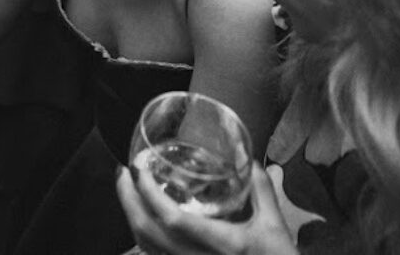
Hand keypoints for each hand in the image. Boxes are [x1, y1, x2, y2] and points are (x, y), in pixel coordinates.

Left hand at [116, 160, 296, 254]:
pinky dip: (142, 233)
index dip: (149, 193)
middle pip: (147, 232)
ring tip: (128, 188)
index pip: (173, 219)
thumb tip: (244, 154)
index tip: (139, 168)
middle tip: (124, 172)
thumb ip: (260, 187)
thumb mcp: (275, 225)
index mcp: (221, 243)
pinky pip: (154, 253)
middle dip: (127, 199)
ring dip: (131, 214)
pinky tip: (143, 215)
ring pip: (146, 245)